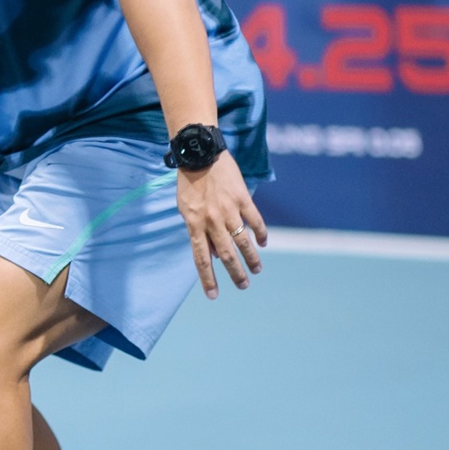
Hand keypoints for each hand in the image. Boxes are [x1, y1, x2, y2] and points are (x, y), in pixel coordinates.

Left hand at [177, 151, 266, 298]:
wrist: (199, 153)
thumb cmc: (189, 183)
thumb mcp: (185, 209)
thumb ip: (197, 231)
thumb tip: (210, 253)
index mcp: (194, 224)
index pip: (201, 259)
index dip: (208, 279)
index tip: (214, 296)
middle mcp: (212, 221)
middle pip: (226, 255)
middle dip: (236, 274)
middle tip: (244, 286)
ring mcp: (228, 210)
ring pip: (243, 241)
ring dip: (251, 259)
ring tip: (257, 269)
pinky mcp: (242, 198)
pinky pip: (255, 220)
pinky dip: (261, 233)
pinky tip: (263, 243)